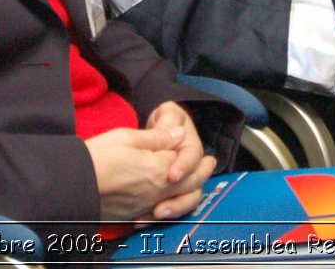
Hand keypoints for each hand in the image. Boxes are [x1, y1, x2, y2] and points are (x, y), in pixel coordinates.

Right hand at [86, 126, 215, 224]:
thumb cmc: (96, 157)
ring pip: (179, 203)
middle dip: (202, 173)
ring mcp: (146, 206)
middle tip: (210, 164)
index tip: (202, 150)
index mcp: (158, 169)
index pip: (186, 162)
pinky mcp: (133, 216)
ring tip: (196, 185)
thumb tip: (178, 134)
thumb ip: (156, 137)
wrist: (71, 184)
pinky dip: (170, 208)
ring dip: (192, 193)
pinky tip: (168, 203)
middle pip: (189, 185)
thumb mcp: (126, 136)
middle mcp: (157, 191)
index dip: (194, 154)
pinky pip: (159, 215)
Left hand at [144, 102, 215, 219]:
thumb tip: (175, 131)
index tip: (172, 175)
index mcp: (191, 148)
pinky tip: (141, 220)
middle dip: (178, 200)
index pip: (192, 158)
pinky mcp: (172, 194)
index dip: (184, 167)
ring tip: (154, 216)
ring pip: (185, 202)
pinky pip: (171, 209)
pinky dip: (158, 216)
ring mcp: (183, 183)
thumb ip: (168, 121)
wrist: (161, 131)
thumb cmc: (166, 121)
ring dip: (172, 211)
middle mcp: (191, 169)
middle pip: (193, 188)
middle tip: (161, 209)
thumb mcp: (167, 114)